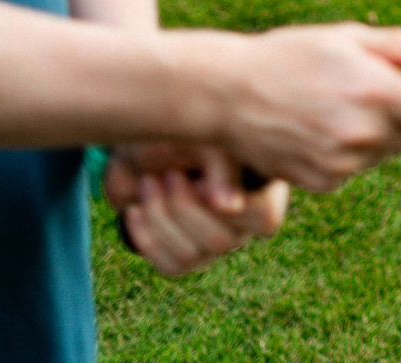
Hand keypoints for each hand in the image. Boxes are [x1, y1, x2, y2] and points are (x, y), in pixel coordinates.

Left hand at [106, 143, 288, 277]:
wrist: (140, 148)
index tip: (196, 174)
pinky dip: (145, 236)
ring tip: (149, 182)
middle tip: (168, 174)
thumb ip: (224, 167)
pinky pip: (168, 266)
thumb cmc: (179, 134)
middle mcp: (245, 223)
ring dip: (159, 216)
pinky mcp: (185, 259)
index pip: (263, 218)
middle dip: (183, 207)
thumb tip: (228, 208)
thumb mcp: (203, 140)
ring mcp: (215, 245)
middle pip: (221, 241)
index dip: (226, 201)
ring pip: (189, 255)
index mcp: (264, 190)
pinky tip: (136, 208)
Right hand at [195, 23, 400, 191]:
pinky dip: (353, 151)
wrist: (226, 96)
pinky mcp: (323, 182)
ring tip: (347, 104)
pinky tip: (324, 126)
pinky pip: (358, 167)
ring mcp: (342, 163)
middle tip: (393, 93)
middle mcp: (362, 133)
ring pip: (389, 152)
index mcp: (374, 92)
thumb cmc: (289, 57)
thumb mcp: (346, 39)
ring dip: (383, 132)